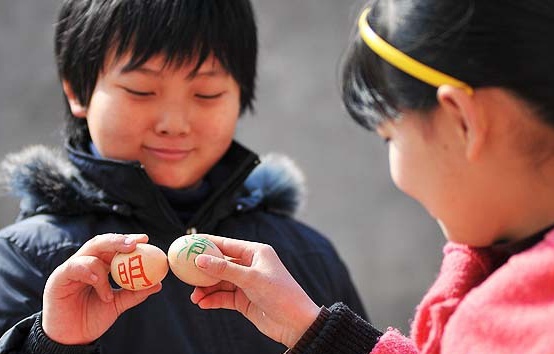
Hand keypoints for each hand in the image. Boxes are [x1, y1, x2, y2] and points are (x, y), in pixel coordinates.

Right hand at [42, 233, 161, 344]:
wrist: (71, 338)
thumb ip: (134, 293)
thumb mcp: (117, 304)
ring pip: (89, 253)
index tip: (145, 240)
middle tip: (133, 244)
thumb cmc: (92, 318)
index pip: (114, 247)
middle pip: (101, 243)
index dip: (129, 240)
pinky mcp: (58, 278)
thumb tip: (158, 284)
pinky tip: (96, 281)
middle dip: (118, 240)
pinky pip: (73, 267)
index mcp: (100, 265)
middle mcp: (86, 262)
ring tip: (109, 294)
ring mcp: (72, 269)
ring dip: (103, 268)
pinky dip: (87, 271)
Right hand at [190, 235, 319, 347]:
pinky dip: (212, 300)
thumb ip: (225, 269)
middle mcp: (250, 265)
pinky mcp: (244, 300)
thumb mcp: (251, 279)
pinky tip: (202, 304)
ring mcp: (246, 283)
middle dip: (203, 270)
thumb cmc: (280, 294)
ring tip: (194, 297)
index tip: (187, 244)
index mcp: (255, 252)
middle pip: (220, 264)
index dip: (206, 244)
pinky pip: (223, 297)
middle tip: (185, 274)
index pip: (226, 244)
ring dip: (206, 289)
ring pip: (219, 282)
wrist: (296, 323)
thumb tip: (200, 259)